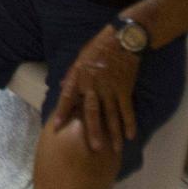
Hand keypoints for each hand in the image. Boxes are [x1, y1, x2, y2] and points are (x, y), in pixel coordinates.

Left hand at [48, 26, 140, 153]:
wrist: (123, 38)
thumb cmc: (100, 46)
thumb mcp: (80, 56)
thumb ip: (71, 74)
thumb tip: (61, 87)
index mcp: (80, 76)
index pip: (68, 96)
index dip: (62, 112)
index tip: (56, 126)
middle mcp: (94, 85)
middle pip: (92, 111)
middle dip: (93, 131)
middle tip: (94, 148)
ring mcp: (110, 88)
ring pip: (112, 115)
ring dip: (114, 133)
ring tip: (115, 150)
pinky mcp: (125, 89)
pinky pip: (127, 109)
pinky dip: (130, 123)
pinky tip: (131, 136)